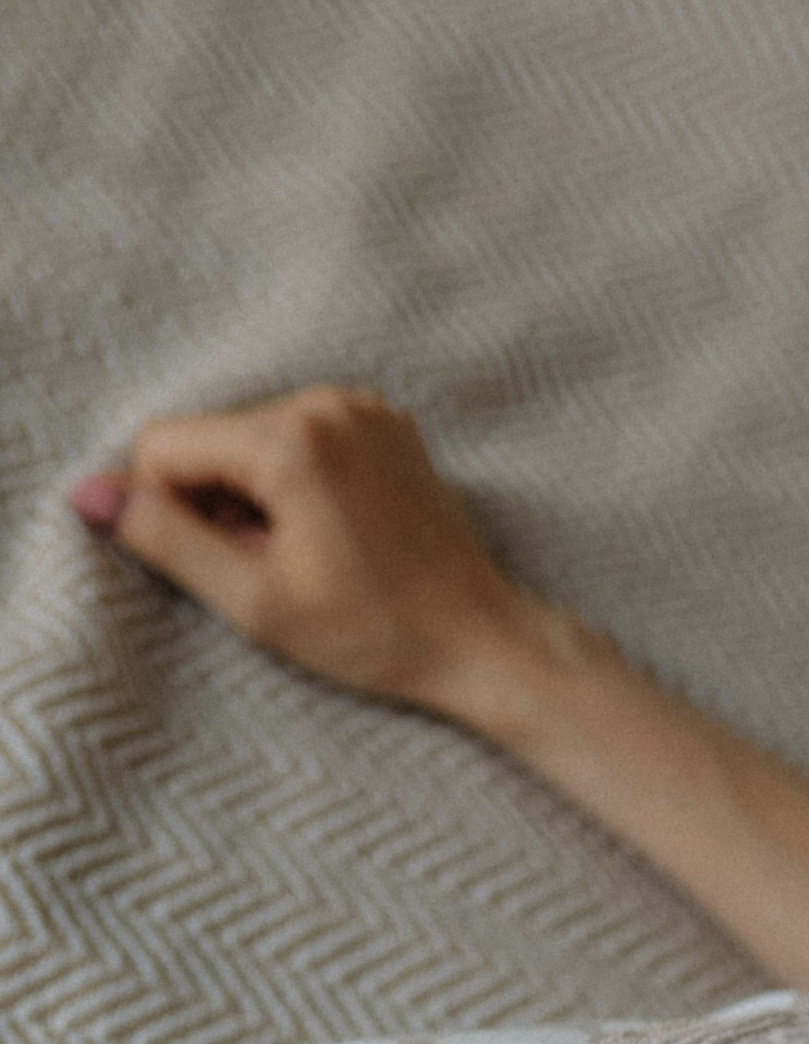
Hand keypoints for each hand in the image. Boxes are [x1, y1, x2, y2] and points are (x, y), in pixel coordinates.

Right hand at [69, 384, 540, 716]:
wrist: (483, 641)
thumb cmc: (376, 632)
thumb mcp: (255, 601)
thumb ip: (165, 541)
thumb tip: (90, 495)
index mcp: (290, 439)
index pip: (166, 447)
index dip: (169, 510)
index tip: (221, 561)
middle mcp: (327, 403)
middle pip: (212, 439)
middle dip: (221, 503)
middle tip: (277, 567)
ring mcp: (364, 407)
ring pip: (254, 440)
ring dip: (259, 496)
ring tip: (312, 554)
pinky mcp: (389, 423)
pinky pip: (305, 438)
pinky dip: (300, 482)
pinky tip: (338, 534)